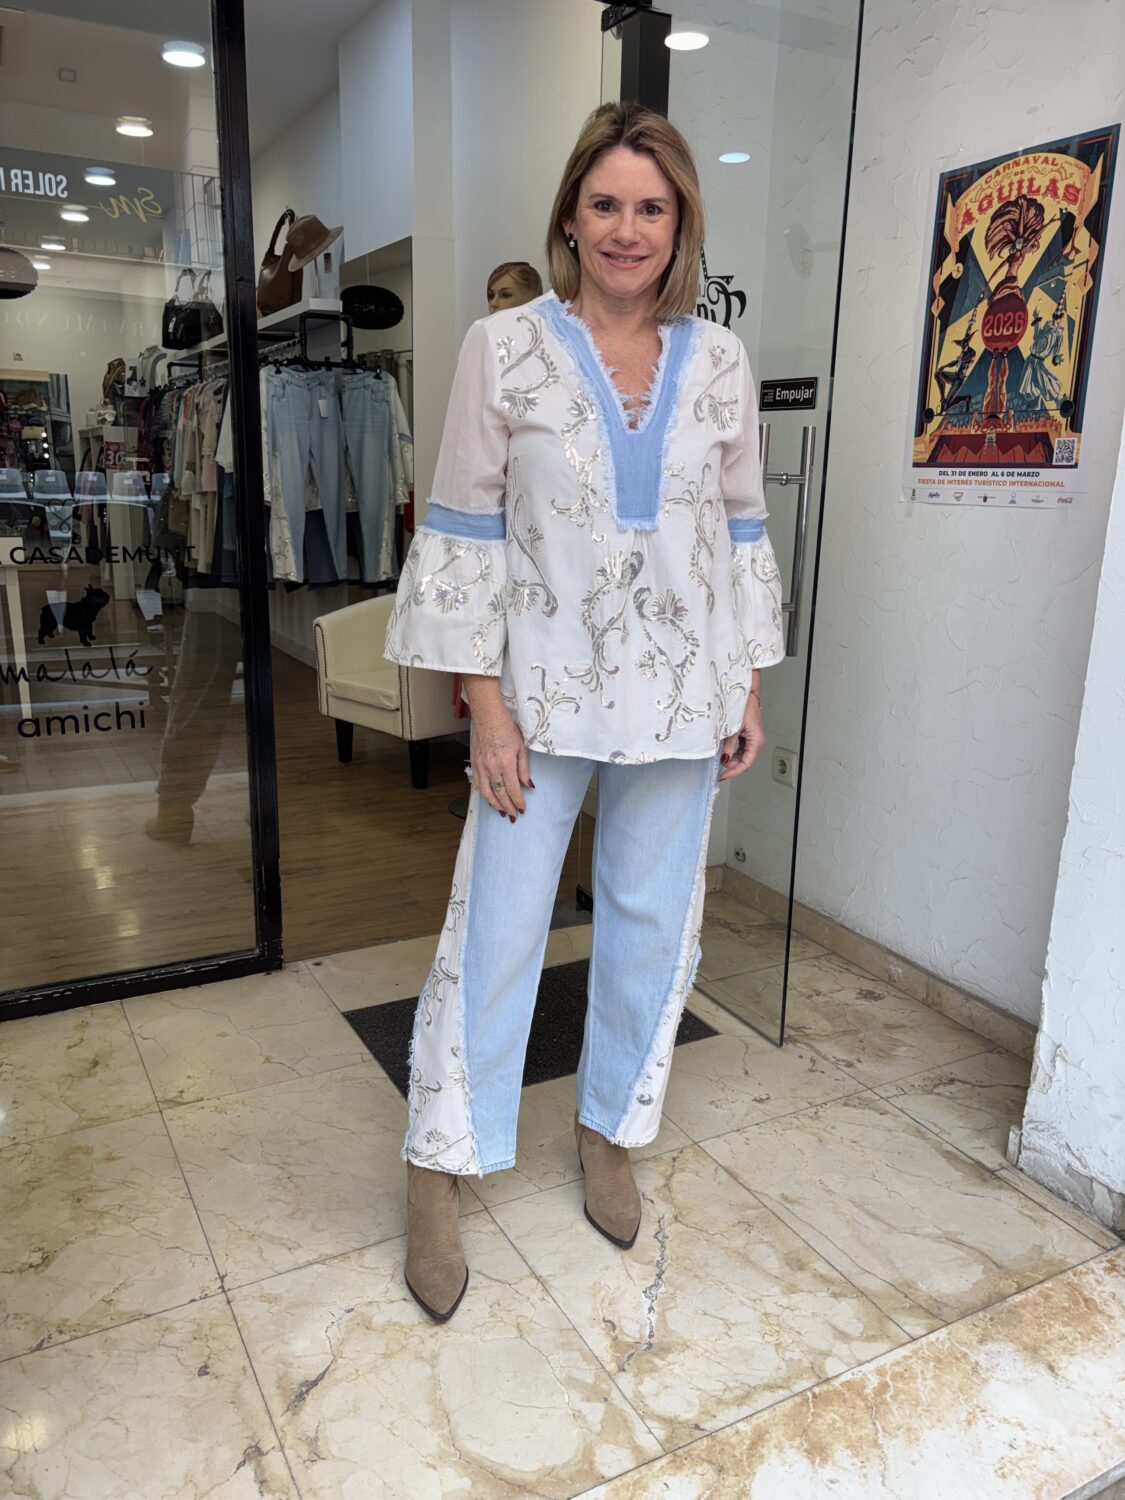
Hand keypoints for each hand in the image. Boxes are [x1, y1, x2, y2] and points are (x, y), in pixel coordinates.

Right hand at [466, 684, 531, 819]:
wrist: (487, 715)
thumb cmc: (506, 727)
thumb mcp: (521, 747)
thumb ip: (524, 768)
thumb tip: (528, 785)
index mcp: (506, 763)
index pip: (512, 790)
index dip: (518, 802)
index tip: (523, 809)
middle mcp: (492, 767)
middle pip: (499, 795)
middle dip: (507, 807)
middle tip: (513, 816)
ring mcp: (481, 766)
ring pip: (486, 793)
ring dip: (494, 805)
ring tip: (502, 812)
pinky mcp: (474, 763)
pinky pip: (478, 784)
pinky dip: (484, 794)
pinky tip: (490, 798)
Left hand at [718, 694, 764, 780]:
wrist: (745, 693)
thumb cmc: (744, 706)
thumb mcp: (733, 727)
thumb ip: (729, 745)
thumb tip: (724, 759)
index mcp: (756, 740)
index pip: (746, 763)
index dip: (734, 771)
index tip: (724, 776)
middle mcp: (756, 741)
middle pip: (744, 761)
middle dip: (732, 765)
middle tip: (719, 767)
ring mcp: (751, 739)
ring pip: (741, 755)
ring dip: (731, 759)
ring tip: (720, 757)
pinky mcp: (747, 735)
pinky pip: (740, 748)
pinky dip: (732, 752)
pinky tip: (724, 751)